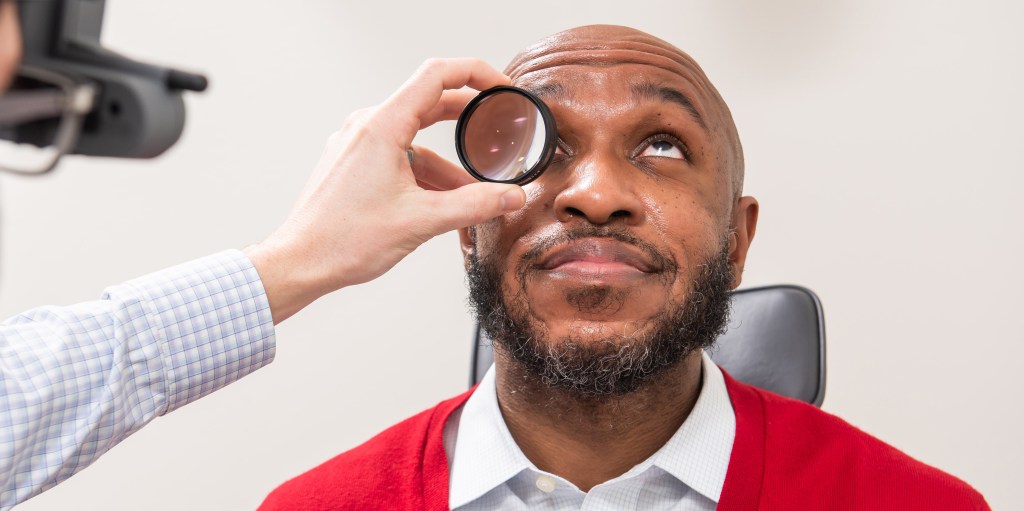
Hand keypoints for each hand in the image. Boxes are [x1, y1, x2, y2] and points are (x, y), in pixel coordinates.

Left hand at [245, 58, 525, 323]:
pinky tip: (444, 201)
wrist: (300, 262)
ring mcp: (357, 144)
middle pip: (429, 104)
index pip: (437, 75)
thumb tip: (511, 196)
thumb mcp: (421, 221)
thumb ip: (474, 205)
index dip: (476, 74)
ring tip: (476, 194)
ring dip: (448, 163)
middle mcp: (366, 126)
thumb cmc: (344, 240)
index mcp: (382, 126)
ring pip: (416, 140)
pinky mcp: (353, 163)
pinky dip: (425, 174)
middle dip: (469, 120)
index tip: (501, 88)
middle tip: (499, 129)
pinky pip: (399, 156)